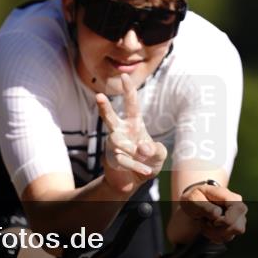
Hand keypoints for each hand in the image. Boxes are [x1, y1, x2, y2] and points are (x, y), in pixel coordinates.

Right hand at [97, 74, 167, 194]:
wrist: (135, 181)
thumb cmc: (148, 161)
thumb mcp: (159, 154)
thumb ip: (156, 150)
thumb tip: (141, 148)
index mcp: (134, 124)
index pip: (131, 104)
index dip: (128, 90)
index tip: (125, 75)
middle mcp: (121, 131)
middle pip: (109, 117)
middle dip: (104, 107)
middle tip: (99, 96)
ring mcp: (114, 144)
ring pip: (118, 142)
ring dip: (133, 151)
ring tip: (142, 158)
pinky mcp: (111, 158)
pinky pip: (123, 160)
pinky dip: (137, 166)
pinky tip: (145, 171)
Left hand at [180, 182, 246, 243]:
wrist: (195, 202)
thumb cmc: (195, 198)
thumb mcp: (194, 198)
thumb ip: (204, 205)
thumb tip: (217, 214)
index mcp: (230, 196)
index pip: (239, 209)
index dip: (226, 220)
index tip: (213, 221)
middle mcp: (238, 208)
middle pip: (238, 228)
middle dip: (218, 230)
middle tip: (206, 222)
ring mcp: (237, 219)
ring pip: (230, 236)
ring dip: (214, 233)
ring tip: (205, 224)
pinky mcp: (232, 228)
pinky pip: (225, 239)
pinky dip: (214, 236)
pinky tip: (208, 228)